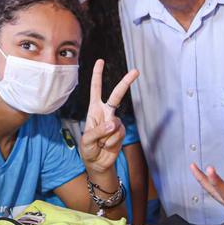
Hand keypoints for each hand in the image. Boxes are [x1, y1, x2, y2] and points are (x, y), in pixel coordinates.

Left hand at [81, 60, 137, 174]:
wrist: (98, 163)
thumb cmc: (88, 149)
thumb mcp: (87, 140)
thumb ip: (98, 131)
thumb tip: (113, 124)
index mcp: (94, 110)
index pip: (96, 89)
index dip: (97, 75)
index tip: (101, 61)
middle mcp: (106, 112)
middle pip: (117, 95)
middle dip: (126, 82)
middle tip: (136, 71)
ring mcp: (115, 122)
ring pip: (115, 124)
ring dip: (105, 137)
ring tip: (100, 143)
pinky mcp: (122, 132)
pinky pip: (118, 134)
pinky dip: (111, 142)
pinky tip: (107, 146)